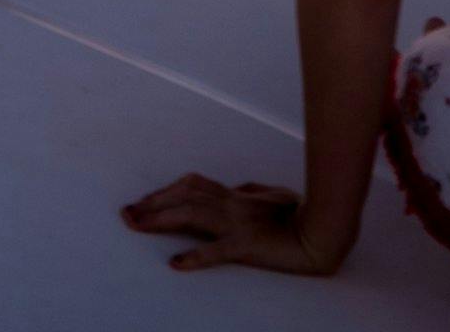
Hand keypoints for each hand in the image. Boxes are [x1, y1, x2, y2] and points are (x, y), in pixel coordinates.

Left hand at [121, 175, 345, 277]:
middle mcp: (232, 204)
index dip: (165, 191)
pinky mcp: (248, 245)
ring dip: (160, 219)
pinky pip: (218, 250)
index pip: (192, 186)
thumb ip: (252, 191)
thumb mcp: (273, 197)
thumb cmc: (301, 216)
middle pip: (183, 196)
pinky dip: (195, 256)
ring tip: (136, 226)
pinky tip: (176, 263)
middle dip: (152, 203)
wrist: (323, 234)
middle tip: (126, 213)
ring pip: (192, 214)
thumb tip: (237, 188)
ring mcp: (239, 223)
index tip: (143, 200)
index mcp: (236, 196)